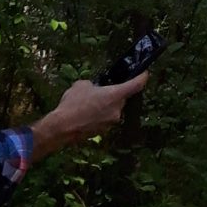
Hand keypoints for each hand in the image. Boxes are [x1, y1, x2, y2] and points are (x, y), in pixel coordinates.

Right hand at [30, 72, 146, 158]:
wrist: (62, 127)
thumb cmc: (73, 102)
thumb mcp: (82, 85)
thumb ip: (94, 85)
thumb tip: (94, 89)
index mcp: (116, 95)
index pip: (136, 85)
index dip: (142, 77)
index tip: (144, 73)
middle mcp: (117, 110)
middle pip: (122, 98)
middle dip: (114, 94)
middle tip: (101, 90)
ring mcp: (110, 123)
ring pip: (112, 110)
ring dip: (105, 106)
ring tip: (89, 103)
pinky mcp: (102, 132)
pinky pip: (104, 119)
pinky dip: (99, 115)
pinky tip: (85, 114)